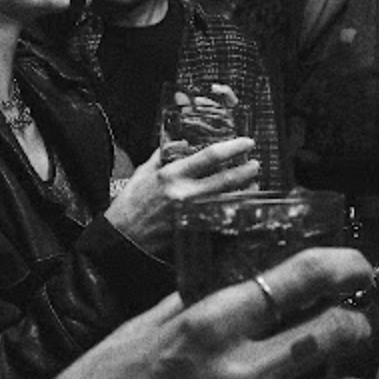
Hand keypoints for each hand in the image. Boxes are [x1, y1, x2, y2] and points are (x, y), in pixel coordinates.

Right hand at [0, 247, 373, 378]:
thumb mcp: (128, 336)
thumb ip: (183, 309)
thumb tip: (218, 286)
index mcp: (206, 330)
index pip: (302, 278)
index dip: (344, 268)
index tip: (357, 271)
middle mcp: (235, 378)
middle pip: (336, 335)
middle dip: (356, 328)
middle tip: (353, 331)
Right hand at [104, 138, 260, 257]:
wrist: (122, 237)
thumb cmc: (131, 203)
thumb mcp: (143, 172)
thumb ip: (163, 155)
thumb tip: (181, 141)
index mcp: (171, 175)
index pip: (209, 156)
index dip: (233, 148)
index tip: (247, 143)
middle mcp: (183, 194)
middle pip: (225, 180)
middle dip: (246, 171)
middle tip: (256, 165)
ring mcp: (190, 214)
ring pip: (228, 201)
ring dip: (244, 192)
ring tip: (253, 184)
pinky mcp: (193, 231)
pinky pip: (220, 221)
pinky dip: (233, 213)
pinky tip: (241, 207)